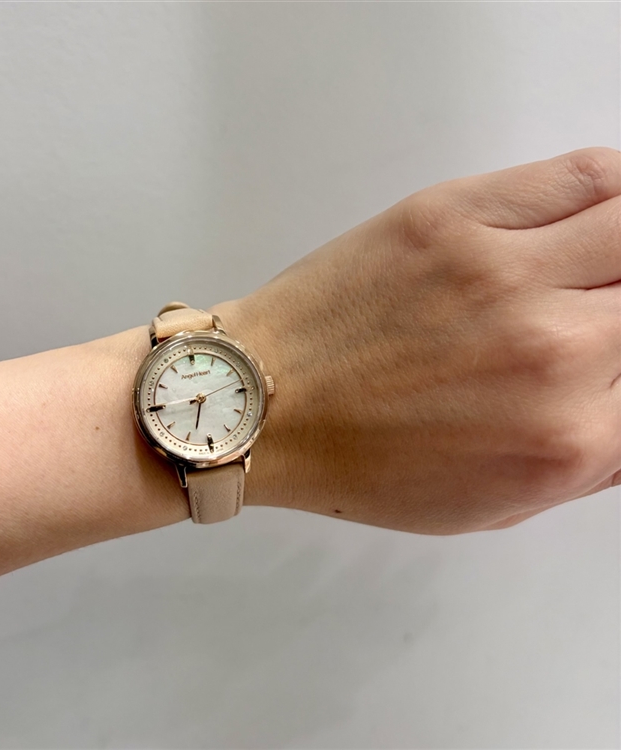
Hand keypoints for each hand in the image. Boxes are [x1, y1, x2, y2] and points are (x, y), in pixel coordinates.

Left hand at [213, 147, 620, 533]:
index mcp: (564, 439)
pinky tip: (599, 211)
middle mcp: (551, 351)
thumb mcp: (492, 504)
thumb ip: (590, 459)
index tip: (614, 354)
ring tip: (604, 261)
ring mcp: (501, 273)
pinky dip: (613, 188)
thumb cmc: (357, 460)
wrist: (267, 404)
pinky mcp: (454, 217)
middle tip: (602, 310)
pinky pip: (583, 176)